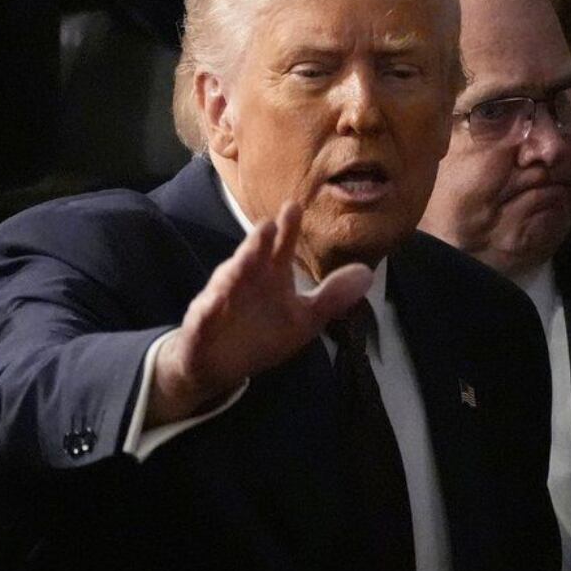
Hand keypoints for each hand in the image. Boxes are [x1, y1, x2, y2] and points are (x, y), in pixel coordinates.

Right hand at [148, 201, 372, 425]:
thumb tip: (368, 273)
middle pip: (251, 259)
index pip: (279, 248)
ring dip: (233, 271)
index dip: (287, 229)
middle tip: (268, 224)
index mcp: (269, 276)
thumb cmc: (262, 333)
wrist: (219, 365)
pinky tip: (212, 304)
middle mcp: (243, 281)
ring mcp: (221, 301)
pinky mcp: (202, 325)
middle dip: (257, 244)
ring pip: (225, 283)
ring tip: (244, 259)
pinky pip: (204, 316)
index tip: (295, 205)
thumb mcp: (303, 318)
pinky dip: (207, 310)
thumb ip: (332, 296)